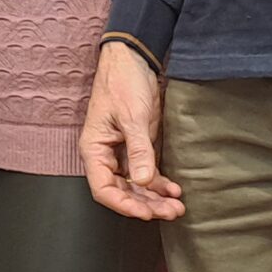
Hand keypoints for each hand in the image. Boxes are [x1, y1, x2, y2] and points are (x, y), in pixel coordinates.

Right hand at [79, 42, 183, 220]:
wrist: (135, 58)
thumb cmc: (124, 82)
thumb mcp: (133, 117)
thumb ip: (138, 150)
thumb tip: (143, 181)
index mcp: (94, 149)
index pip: (103, 189)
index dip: (123, 204)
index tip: (145, 212)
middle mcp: (107, 155)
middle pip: (122, 191)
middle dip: (146, 205)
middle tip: (171, 212)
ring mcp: (123, 152)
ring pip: (136, 186)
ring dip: (155, 198)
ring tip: (177, 207)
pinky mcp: (138, 146)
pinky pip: (147, 173)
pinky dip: (160, 183)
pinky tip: (174, 190)